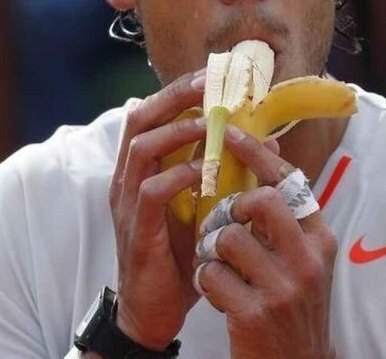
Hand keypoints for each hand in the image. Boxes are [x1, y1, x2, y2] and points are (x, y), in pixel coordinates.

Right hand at [110, 68, 206, 349]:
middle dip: (173, 97)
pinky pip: (151, 192)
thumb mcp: (201, 209)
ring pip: (141, 148)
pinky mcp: (136, 231)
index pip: (151, 115)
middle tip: (207, 85)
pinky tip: (202, 173)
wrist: (154, 312)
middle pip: (139, 119)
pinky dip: (178, 175)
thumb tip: (259, 142)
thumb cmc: (179, 257)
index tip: (210, 74)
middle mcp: (127, 180)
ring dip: (178, 131)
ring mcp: (126, 204)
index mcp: (140, 170)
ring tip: (209, 122)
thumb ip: (219, 174)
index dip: (176, 91)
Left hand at [194, 127, 338, 358]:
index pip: (290, 183)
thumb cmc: (291, 306)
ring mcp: (282, 288)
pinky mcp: (254, 313)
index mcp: (320, 240)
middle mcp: (308, 260)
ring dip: (212, 250)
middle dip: (232, 206)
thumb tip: (270, 160)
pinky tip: (217, 294)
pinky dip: (205, 280)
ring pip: (228, 237)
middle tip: (224, 224)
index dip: (257, 154)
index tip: (229, 133)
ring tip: (219, 267)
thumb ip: (286, 220)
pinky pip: (211, 274)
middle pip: (261, 201)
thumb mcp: (301, 261)